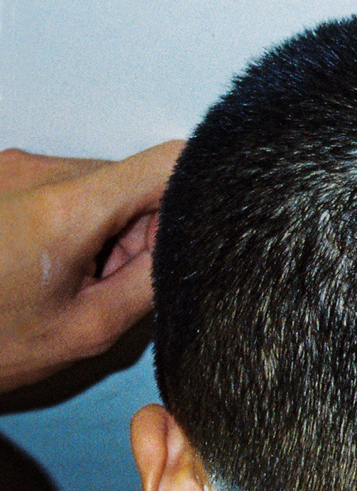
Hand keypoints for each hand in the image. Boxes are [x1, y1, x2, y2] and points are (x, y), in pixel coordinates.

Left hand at [0, 140, 182, 394]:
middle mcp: (35, 172)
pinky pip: (59, 188)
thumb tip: (189, 246)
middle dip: (140, 228)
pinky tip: (41, 263)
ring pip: (96, 185)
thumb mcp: (89, 328)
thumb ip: (151, 280)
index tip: (203, 226)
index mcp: (67, 208)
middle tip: (110, 281)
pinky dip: (69, 223)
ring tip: (67, 277)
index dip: (199, 190)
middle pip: (131, 179)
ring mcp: (8, 168)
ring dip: (103, 227)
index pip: (167, 162)